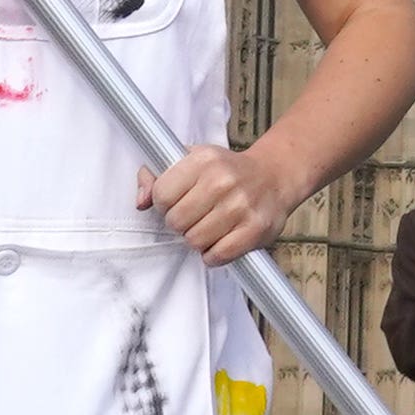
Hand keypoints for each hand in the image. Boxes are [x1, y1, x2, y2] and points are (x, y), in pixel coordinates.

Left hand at [142, 146, 286, 262]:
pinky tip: (220, 241)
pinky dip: (214, 255)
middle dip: (181, 223)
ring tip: (209, 227)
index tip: (177, 202)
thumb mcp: (191, 161)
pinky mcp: (256, 229)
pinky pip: (218, 255)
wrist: (274, 177)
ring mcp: (241, 206)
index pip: (162, 194)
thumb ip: (157, 177)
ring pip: (195, 241)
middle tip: (194, 216)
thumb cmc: (227, 171)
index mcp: (204, 159)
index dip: (165, 204)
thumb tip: (141, 202)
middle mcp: (223, 180)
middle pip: (176, 222)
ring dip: (198, 240)